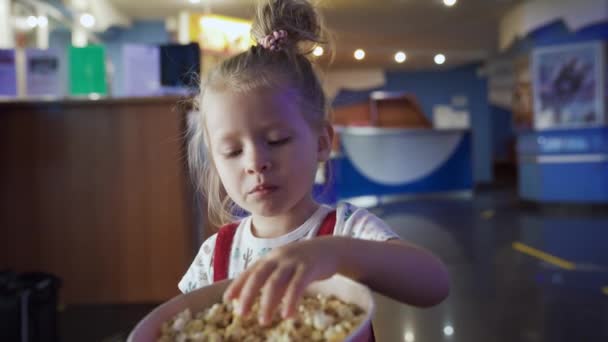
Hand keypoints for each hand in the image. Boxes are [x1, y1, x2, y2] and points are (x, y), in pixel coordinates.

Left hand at [223, 237, 342, 325]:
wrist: (330, 249)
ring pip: (276, 282)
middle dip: (248, 295)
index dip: (237, 285)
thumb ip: (270, 278)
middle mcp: (278, 257)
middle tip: (241, 314)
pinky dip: (291, 301)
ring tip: (264, 321)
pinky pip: (297, 286)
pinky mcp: (309, 268)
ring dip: (268, 303)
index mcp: (270, 258)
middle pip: (258, 276)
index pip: (250, 271)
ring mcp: (293, 261)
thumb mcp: (284, 266)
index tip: (227, 300)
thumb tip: (251, 298)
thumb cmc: (303, 262)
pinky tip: (287, 315)